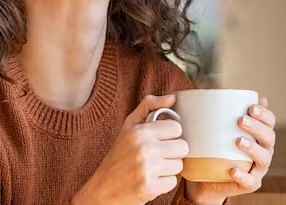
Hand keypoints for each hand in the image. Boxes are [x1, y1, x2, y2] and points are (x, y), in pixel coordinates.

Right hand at [73, 95, 187, 204]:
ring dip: (169, 168)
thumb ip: (149, 106)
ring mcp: (146, 169)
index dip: (170, 135)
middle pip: (182, 147)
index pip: (176, 128)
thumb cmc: (119, 156)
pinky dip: (164, 183)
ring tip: (153, 168)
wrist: (103, 189)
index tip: (160, 140)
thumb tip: (173, 97)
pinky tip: (151, 180)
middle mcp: (143, 148)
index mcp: (139, 131)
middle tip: (157, 156)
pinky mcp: (149, 188)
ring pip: (179, 165)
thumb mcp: (128, 126)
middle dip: (172, 152)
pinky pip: (173, 182)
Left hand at [185, 97, 276, 204]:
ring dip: (253, 149)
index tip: (251, 107)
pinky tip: (234, 170)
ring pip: (263, 158)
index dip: (264, 113)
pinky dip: (243, 176)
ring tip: (239, 141)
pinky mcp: (249, 184)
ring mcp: (257, 169)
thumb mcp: (213, 130)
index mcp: (258, 135)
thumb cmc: (213, 149)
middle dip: (258, 127)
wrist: (206, 178)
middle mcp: (263, 151)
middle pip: (269, 138)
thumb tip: (200, 94)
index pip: (269, 121)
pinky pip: (250, 181)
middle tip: (241, 120)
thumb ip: (214, 114)